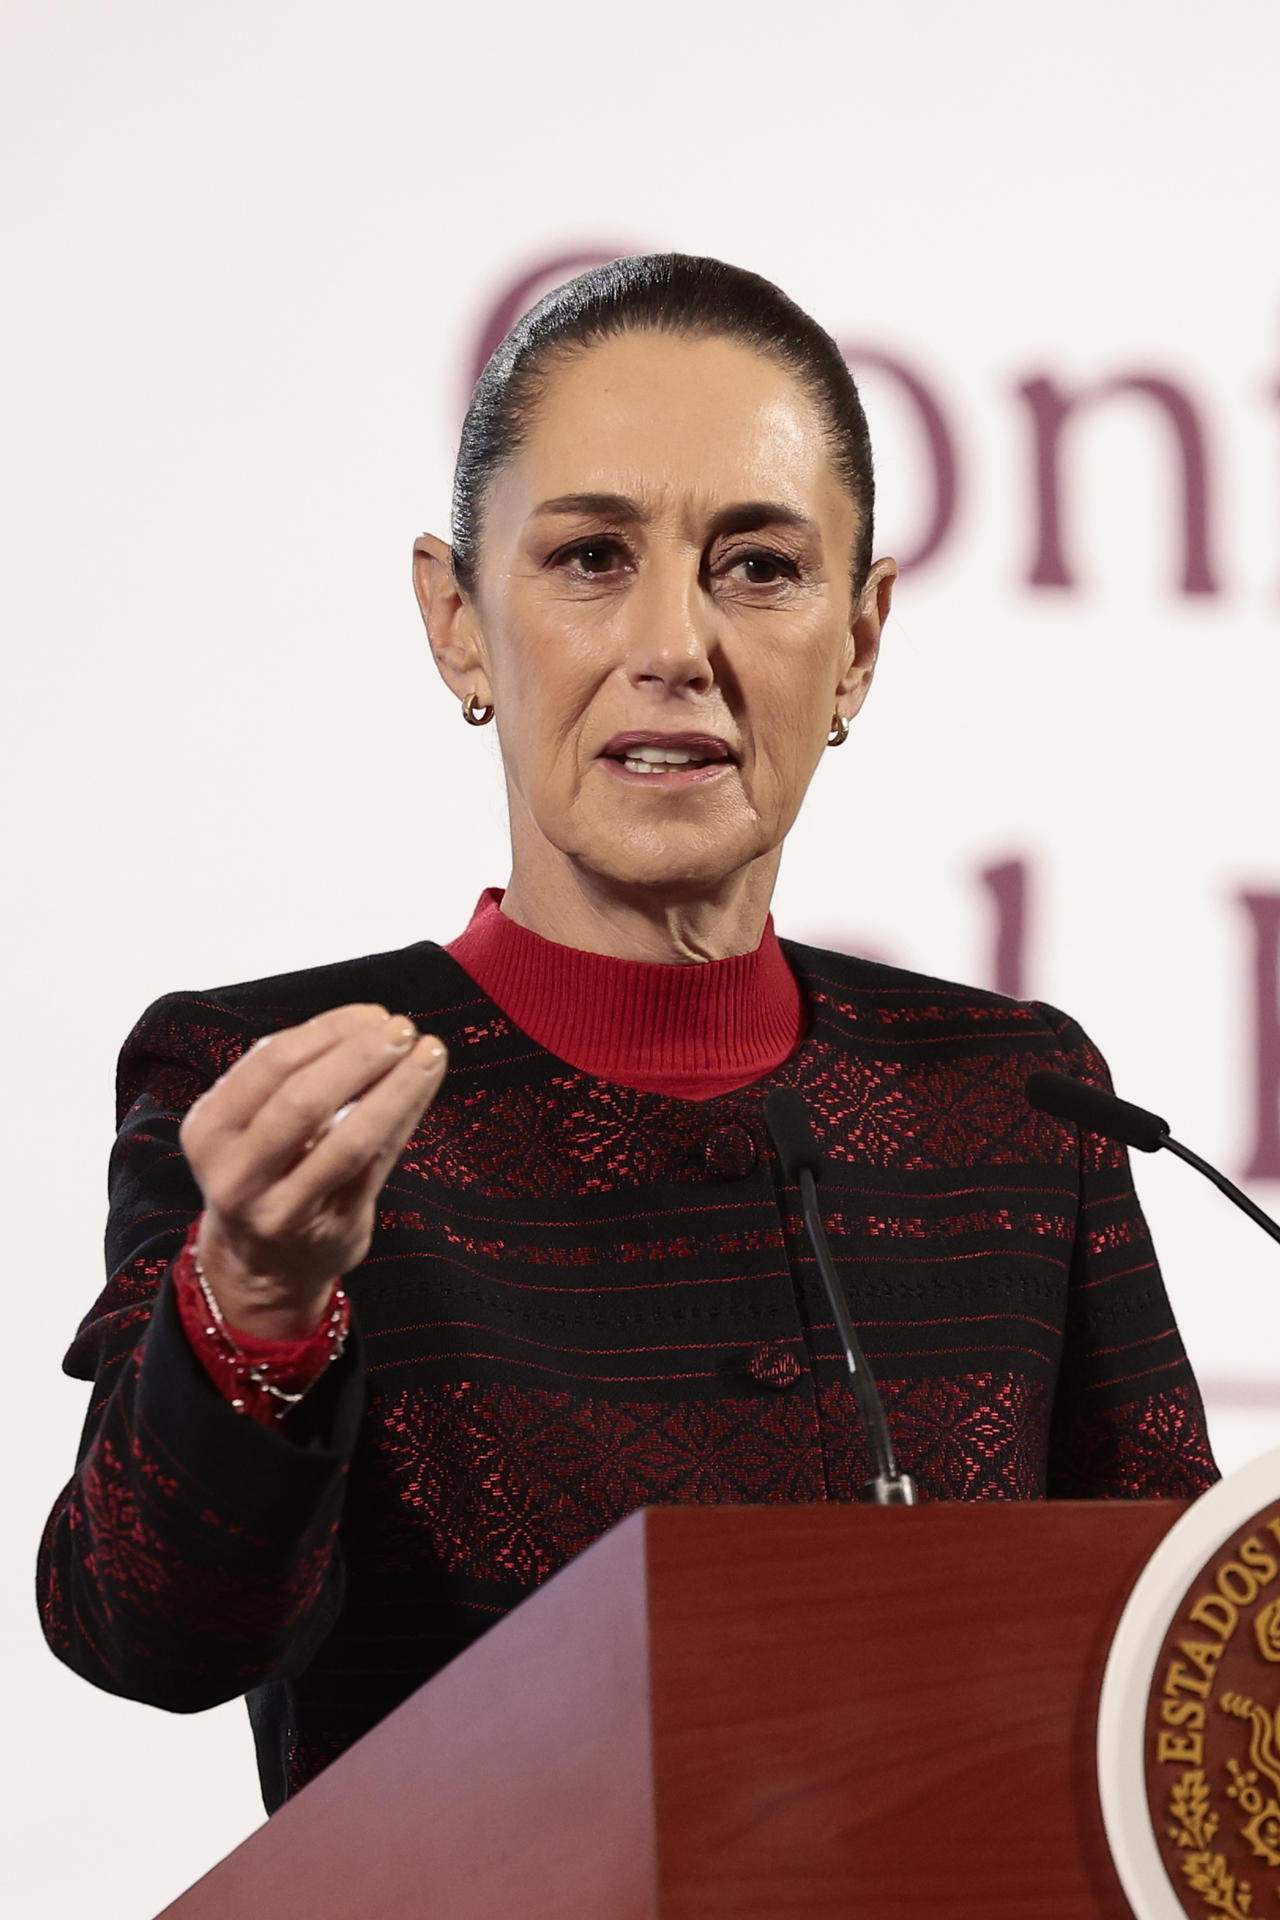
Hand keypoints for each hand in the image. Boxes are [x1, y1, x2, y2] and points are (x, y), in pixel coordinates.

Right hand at [179, 1004, 446, 1337]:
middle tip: (402, 1027)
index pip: (270, 1064)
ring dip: (397, 1087)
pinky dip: (405, 1117)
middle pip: (304, 1099)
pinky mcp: (331, 1229)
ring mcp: (284, 1208)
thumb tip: (364, 1024)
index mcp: (208, 1130)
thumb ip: (288, 1077)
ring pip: (350, 1139)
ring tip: (428, 1052)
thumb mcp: (245, 1126)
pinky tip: (423, 1087)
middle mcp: (237, 1174)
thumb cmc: (262, 1172)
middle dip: (360, 1056)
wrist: (260, 1267)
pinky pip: (378, 1164)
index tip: (371, 1014)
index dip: (327, 1031)